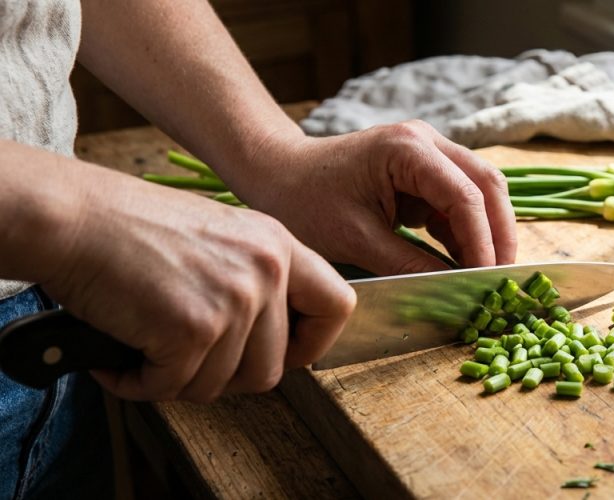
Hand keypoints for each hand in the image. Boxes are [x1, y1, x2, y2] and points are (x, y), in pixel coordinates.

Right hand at [39, 165, 355, 401]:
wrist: (73, 217)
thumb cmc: (129, 227)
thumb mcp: (220, 236)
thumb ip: (256, 280)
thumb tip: (271, 342)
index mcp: (278, 245)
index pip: (338, 306)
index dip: (313, 344)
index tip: (283, 356)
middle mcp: (267, 270)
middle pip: (272, 367)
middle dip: (225, 377)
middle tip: (183, 360)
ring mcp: (234, 300)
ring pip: (223, 385)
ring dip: (178, 380)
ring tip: (144, 349)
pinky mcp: (194, 328)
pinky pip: (174, 387)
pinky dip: (139, 383)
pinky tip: (119, 358)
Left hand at [229, 120, 516, 274]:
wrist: (276, 173)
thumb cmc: (304, 200)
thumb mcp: (355, 239)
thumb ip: (409, 264)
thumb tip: (453, 291)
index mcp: (408, 149)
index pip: (465, 196)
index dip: (483, 241)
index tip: (486, 280)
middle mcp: (427, 142)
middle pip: (487, 185)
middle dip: (499, 234)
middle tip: (503, 279)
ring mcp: (429, 153)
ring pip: (481, 191)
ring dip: (488, 233)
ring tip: (488, 276)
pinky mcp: (425, 172)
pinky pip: (460, 201)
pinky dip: (467, 232)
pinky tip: (464, 264)